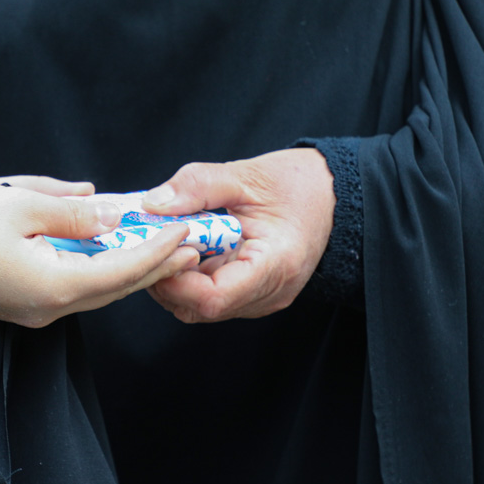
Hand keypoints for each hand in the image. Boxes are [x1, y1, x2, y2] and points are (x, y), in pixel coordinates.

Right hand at [0, 176, 199, 328]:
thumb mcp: (23, 204)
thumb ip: (74, 210)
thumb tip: (112, 213)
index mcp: (56, 285)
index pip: (123, 269)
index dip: (157, 249)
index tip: (183, 230)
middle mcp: (53, 307)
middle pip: (117, 287)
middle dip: (155, 265)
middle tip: (190, 246)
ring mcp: (38, 310)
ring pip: (99, 289)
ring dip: (131, 268)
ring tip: (162, 249)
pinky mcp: (27, 303)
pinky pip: (77, 287)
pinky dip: (102, 269)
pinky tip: (114, 251)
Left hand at [142, 149, 334, 321]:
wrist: (330, 194)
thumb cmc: (297, 184)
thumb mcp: (246, 175)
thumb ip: (198, 186)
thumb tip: (154, 204)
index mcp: (275, 265)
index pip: (213, 298)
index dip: (175, 279)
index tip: (159, 248)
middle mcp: (271, 292)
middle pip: (201, 308)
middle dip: (168, 280)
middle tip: (152, 243)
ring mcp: (263, 297)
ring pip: (202, 308)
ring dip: (177, 279)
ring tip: (170, 242)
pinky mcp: (254, 293)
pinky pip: (213, 297)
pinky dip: (192, 277)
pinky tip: (188, 248)